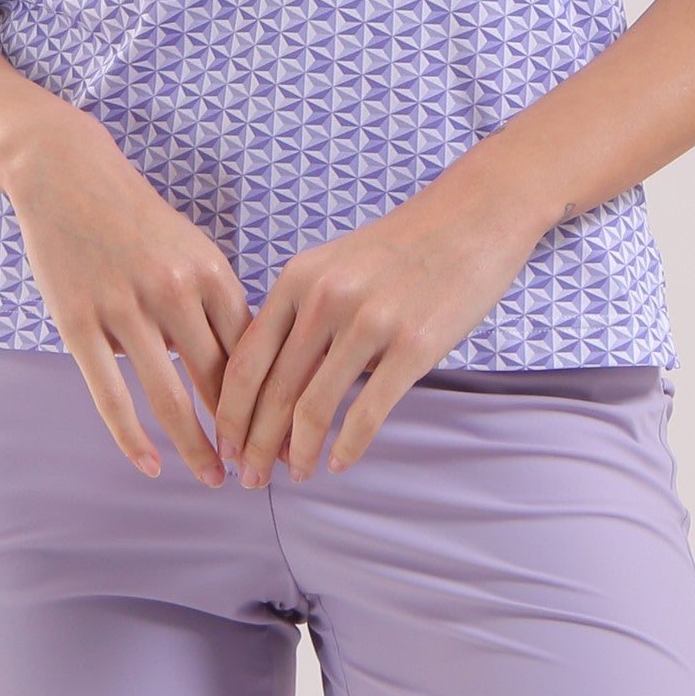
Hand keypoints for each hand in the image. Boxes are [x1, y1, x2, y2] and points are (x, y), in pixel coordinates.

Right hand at [2, 101, 253, 486]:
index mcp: (211, 273)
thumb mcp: (192, 251)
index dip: (272, 402)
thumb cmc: (137, 220)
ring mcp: (125, 309)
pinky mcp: (80, 323)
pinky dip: (133, 438)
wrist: (68, 175)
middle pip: (219, 381)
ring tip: (213, 478)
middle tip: (260, 473)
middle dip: (242, 434)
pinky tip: (151, 466)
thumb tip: (243, 369)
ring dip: (195, 447)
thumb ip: (215, 305)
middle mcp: (175, 292)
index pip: (252, 354)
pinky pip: (111, 395)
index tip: (286, 438)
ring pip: (170, 397)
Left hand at [212, 176, 545, 484]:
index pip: (246, 360)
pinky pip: (367, 413)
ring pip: (314, 409)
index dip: (230, 412)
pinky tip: (338, 463)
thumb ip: (299, 312)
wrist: (470, 219)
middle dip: (255, 444)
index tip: (224, 444)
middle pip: (273, 392)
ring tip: (294, 474)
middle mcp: (326, 299)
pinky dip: (347, 447)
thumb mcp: (334, 265)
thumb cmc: (400, 248)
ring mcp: (370, 322)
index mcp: (298, 278)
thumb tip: (269, 383)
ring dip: (298, 453)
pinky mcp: (414, 345)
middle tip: (250, 477)